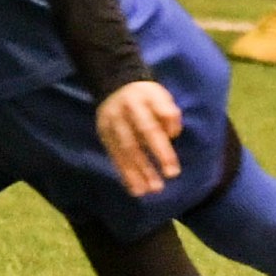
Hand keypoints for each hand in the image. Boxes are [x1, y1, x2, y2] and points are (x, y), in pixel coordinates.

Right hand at [95, 80, 182, 196]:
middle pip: (133, 144)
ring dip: (133, 174)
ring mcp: (109, 125)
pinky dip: (123, 172)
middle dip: (146, 167)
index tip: (172, 172)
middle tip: (158, 187)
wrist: (116, 83)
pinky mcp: (103, 134)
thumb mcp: (161, 95)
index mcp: (139, 103)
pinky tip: (133, 187)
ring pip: (121, 152)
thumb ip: (169, 113)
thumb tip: (172, 135)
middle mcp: (122, 114)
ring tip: (145, 192)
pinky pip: (113, 155)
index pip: (151, 129)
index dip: (161, 151)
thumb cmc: (146, 95)